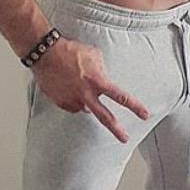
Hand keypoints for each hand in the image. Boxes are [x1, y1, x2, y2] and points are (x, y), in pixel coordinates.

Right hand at [32, 38, 149, 143]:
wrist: (45, 53)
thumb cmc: (69, 50)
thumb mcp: (94, 54)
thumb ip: (102, 69)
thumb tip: (103, 77)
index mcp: (97, 81)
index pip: (121, 97)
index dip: (134, 107)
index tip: (144, 115)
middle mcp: (86, 94)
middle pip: (105, 117)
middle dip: (116, 129)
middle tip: (125, 138)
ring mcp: (72, 100)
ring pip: (85, 108)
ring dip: (86, 100)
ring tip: (77, 84)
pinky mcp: (60, 102)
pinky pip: (72, 105)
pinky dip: (73, 98)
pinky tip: (68, 87)